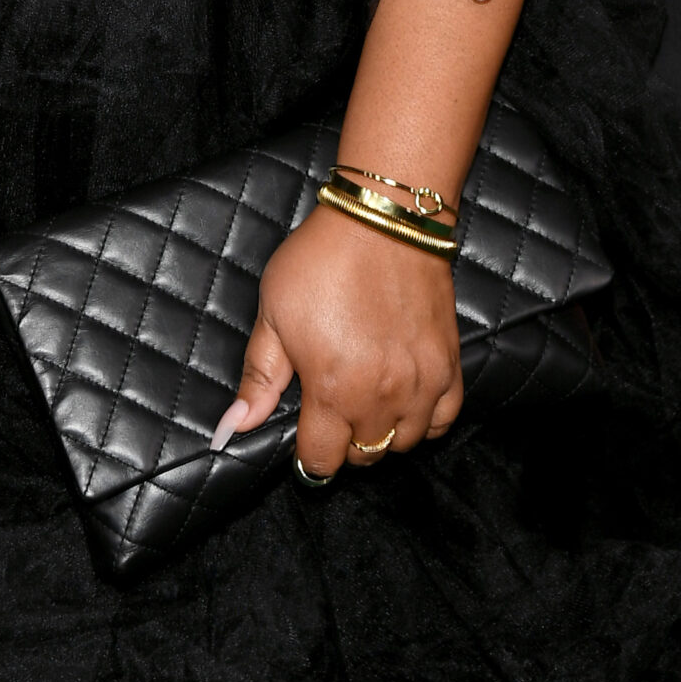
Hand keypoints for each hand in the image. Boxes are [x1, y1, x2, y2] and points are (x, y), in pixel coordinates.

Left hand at [212, 206, 462, 475]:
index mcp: (332, 390)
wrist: (382, 220)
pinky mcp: (448, 364)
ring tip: (366, 401)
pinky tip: (405, 399)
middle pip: (363, 455)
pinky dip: (424, 420)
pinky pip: (444, 418)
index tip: (305, 436)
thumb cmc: (321, 262)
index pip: (321, 461)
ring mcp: (421, 383)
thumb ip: (258, 379)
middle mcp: (381, 397)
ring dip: (382, 432)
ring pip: (403, 443)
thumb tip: (232, 428)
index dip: (308, 455)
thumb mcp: (273, 315)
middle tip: (332, 409)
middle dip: (343, 442)